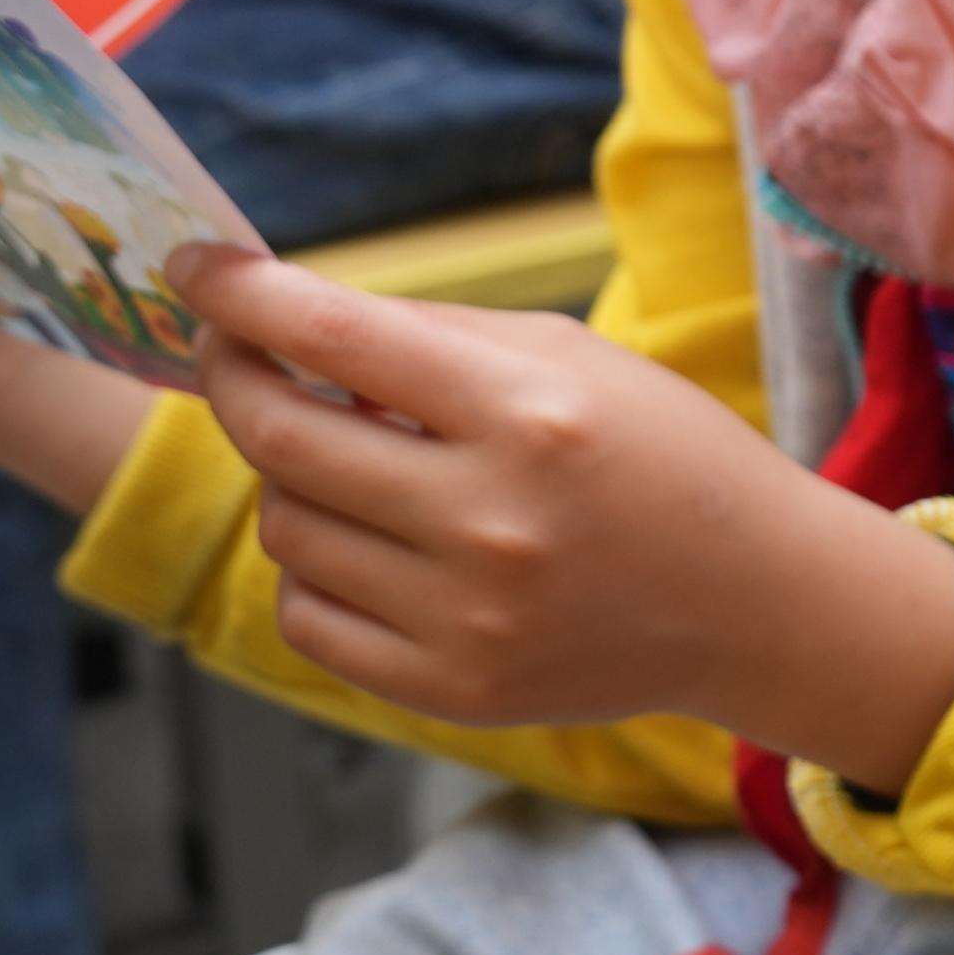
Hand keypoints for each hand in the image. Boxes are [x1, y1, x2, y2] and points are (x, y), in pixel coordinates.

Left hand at [169, 250, 953, 785]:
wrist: (759, 604)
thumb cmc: (664, 458)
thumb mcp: (572, 361)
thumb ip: (429, 337)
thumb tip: (282, 323)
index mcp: (530, 413)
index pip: (336, 338)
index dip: (240, 295)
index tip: (194, 266)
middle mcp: (493, 519)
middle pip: (281, 438)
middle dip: (235, 381)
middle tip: (235, 358)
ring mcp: (468, 616)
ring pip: (288, 529)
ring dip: (297, 483)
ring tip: (359, 466)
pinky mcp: (452, 689)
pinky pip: (308, 616)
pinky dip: (318, 572)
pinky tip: (373, 548)